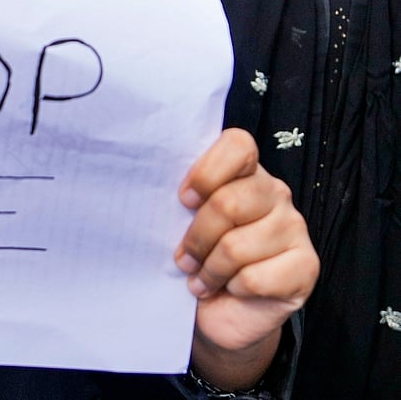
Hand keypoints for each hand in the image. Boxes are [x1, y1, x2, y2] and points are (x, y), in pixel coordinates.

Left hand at [175, 128, 318, 389]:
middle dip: (196, 239)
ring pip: (236, 246)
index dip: (206, 173)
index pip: (237, 145)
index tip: (184, 202)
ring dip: (209, 271)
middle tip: (185, 259)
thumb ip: (181, 202)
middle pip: (227, 203)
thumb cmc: (198, 260)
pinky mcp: (306, 266)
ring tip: (202, 279)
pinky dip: (232, 289)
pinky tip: (230, 290)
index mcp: (244, 173)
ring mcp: (294, 228)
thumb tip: (151, 190)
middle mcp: (275, 193)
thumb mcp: (183, 225)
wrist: (219, 311)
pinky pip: (255, 278)